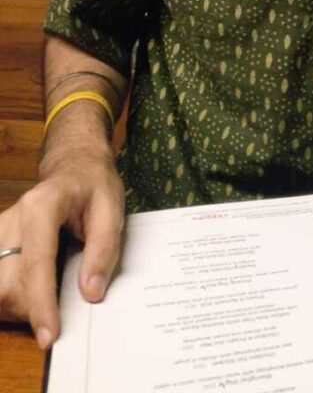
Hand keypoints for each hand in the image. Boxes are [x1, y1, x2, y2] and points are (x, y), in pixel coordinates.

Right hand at [0, 148, 124, 347]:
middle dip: (31, 309)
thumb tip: (90, 293)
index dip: (41, 303)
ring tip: (47, 304)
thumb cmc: (94, 184)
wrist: (74, 164)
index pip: (37, 263)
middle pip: (8, 282)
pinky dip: (12, 296)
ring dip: (19, 306)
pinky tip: (33, 295)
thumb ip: (103, 249)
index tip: (50, 335)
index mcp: (43, 206)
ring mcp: (0, 230)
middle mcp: (13, 218)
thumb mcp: (112, 208)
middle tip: (59, 317)